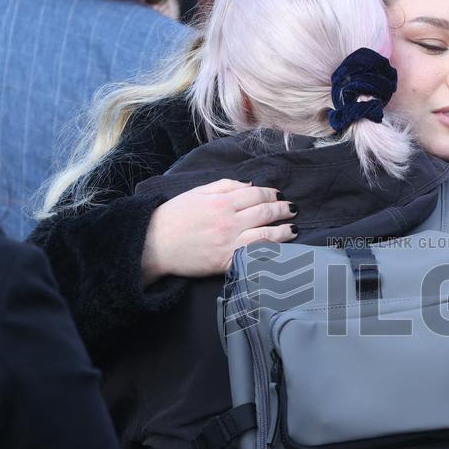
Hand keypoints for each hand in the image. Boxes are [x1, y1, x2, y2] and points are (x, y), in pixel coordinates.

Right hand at [142, 179, 297, 284]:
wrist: (154, 244)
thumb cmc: (174, 217)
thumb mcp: (198, 192)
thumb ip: (225, 185)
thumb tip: (250, 185)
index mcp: (222, 202)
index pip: (256, 194)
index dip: (271, 194)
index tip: (278, 195)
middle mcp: (229, 222)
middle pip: (265, 213)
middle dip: (283, 210)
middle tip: (292, 210)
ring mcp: (229, 243)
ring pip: (266, 235)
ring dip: (284, 232)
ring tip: (294, 229)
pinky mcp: (226, 262)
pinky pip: (255, 256)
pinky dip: (270, 252)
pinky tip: (281, 250)